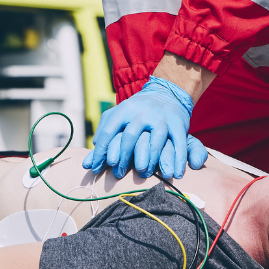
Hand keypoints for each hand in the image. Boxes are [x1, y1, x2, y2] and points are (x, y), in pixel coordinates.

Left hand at [82, 76, 207, 178]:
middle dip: (122, 157)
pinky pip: (179, 144)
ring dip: (149, 159)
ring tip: (143, 174)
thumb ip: (103, 134)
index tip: (96, 168)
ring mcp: (160, 118)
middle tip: (117, 174)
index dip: (101, 151)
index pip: (108, 132)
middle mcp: (141, 113)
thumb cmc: (136, 112)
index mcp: (124, 110)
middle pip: (130, 136)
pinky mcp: (178, 124)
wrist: (166, 93)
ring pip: (154, 141)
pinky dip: (178, 160)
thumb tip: (89, 160)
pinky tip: (175, 174)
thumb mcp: (118, 116)